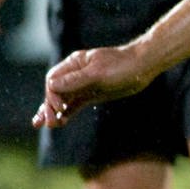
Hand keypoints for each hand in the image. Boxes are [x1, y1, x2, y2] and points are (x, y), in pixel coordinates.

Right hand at [33, 45, 153, 129]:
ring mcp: (83, 85)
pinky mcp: (91, 94)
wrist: (144, 67)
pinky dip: (66, 113)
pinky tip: (60, 122)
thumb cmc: (122, 65)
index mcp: (74, 63)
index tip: (59, 108)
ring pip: (63, 100)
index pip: (53, 80)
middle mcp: (75, 74)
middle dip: (49, 107)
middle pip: (55, 91)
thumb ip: (75, 80)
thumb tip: (51, 86)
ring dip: (53, 112)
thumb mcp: (98, 73)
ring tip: (45, 125)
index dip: (52, 95)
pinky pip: (74, 105)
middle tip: (46, 123)